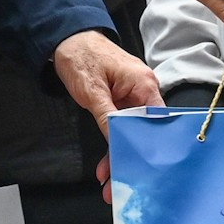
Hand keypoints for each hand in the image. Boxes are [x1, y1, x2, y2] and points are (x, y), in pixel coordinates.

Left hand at [53, 31, 162, 204]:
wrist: (67, 38)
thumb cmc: (81, 56)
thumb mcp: (92, 90)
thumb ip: (108, 117)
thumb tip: (119, 143)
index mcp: (144, 84)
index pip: (156, 122)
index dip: (150, 149)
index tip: (141, 172)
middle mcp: (143, 91)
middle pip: (144, 132)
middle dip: (131, 160)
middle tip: (119, 186)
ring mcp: (133, 96)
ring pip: (131, 133)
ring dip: (120, 157)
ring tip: (108, 182)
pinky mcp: (121, 101)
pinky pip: (121, 127)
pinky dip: (113, 144)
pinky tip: (105, 164)